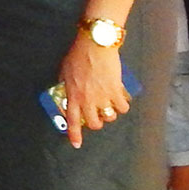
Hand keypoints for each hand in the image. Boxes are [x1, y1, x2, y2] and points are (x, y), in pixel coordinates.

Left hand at [58, 35, 128, 150]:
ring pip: (109, 117)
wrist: (95, 45)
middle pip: (94, 123)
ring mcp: (102, 97)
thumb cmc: (78, 55)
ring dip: (110, 114)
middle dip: (97, 122)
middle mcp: (87, 100)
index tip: (76, 144)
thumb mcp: (64, 71)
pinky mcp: (116, 91)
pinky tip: (122, 99)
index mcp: (73, 96)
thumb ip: (65, 85)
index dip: (74, 134)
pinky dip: (123, 105)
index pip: (72, 120)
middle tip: (98, 116)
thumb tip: (65, 93)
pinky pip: (123, 107)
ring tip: (110, 105)